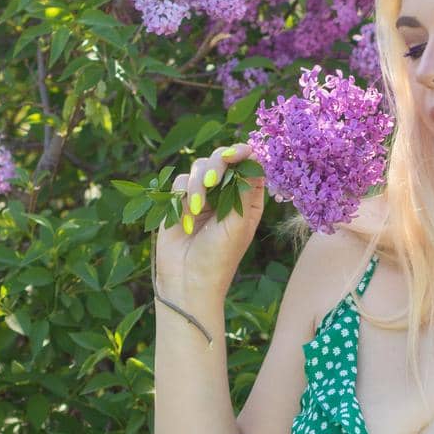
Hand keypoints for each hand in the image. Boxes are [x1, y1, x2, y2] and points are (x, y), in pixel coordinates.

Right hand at [153, 141, 265, 302]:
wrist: (187, 280)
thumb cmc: (219, 258)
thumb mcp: (238, 223)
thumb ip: (244, 189)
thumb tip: (253, 154)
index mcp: (247, 201)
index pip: (249, 166)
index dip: (244, 155)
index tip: (238, 153)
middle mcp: (226, 195)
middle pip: (223, 160)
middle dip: (217, 164)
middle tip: (212, 179)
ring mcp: (203, 197)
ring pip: (200, 167)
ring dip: (197, 184)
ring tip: (196, 209)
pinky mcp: (180, 202)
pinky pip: (181, 181)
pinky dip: (182, 194)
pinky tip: (185, 216)